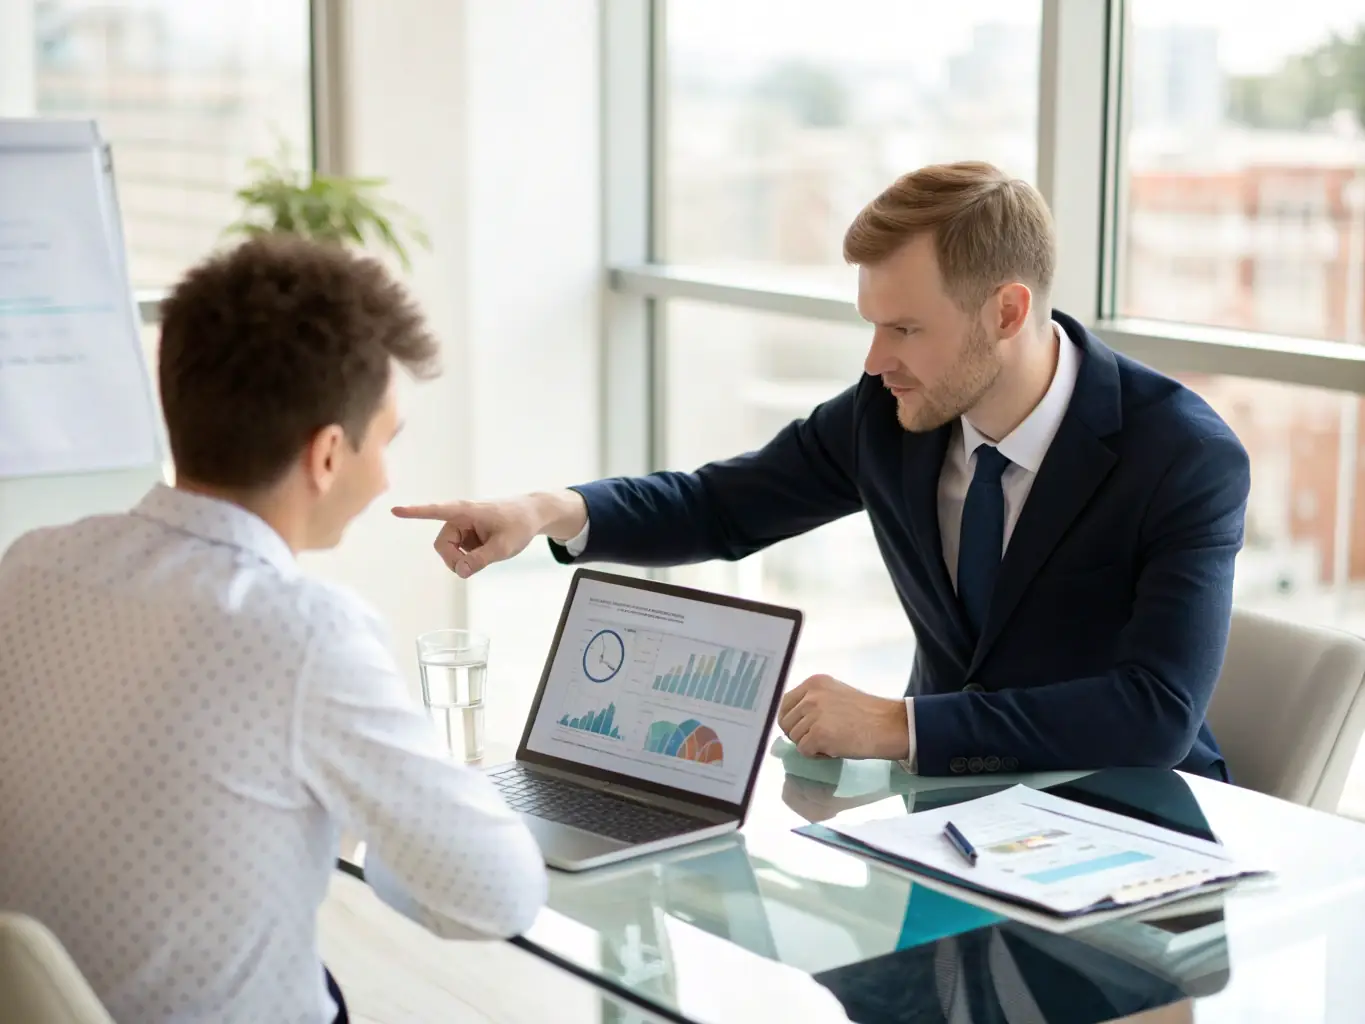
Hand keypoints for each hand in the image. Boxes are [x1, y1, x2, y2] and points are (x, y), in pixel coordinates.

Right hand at [391, 491, 585, 577]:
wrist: (532, 515)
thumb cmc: (519, 524)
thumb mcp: (505, 547)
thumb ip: (481, 559)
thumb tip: (460, 572)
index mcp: (466, 511)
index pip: (436, 511)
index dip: (415, 513)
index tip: (395, 511)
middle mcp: (459, 516)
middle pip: (442, 546)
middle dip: (454, 560)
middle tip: (473, 567)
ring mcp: (462, 526)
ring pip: (449, 551)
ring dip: (464, 560)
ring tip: (487, 554)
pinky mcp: (466, 534)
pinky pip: (458, 552)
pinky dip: (470, 557)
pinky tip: (486, 550)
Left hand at [777, 674, 908, 760]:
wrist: (887, 726)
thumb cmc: (866, 713)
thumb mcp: (835, 694)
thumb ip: (814, 701)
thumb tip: (793, 719)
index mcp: (814, 683)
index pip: (785, 703)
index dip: (791, 720)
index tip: (802, 728)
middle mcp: (811, 695)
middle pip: (786, 722)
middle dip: (800, 734)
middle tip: (820, 738)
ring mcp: (813, 715)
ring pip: (794, 738)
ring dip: (810, 745)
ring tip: (831, 742)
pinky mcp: (817, 735)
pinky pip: (804, 751)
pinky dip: (816, 755)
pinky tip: (833, 749)